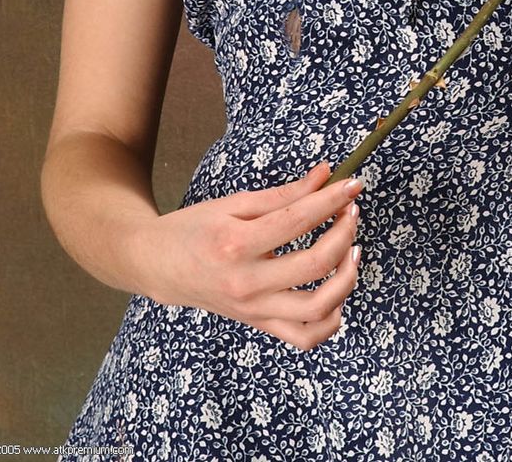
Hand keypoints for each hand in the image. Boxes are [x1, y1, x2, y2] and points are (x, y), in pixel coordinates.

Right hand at [143, 161, 364, 350]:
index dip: (332, 199)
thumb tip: (326, 175)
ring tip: (352, 251)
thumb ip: (284, 193)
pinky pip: (304, 336)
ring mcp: (253, 310)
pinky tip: (338, 293)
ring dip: (347, 278)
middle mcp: (246, 282)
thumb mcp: (234, 202)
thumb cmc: (194, 228)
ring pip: (317, 309)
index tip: (352, 184)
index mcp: (236, 243)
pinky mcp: (258, 324)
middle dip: (345, 233)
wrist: (158, 266)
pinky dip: (330, 319)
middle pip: (315, 264)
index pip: (299, 220)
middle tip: (351, 211)